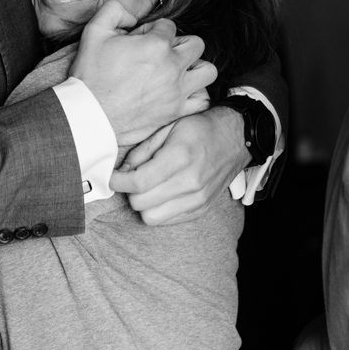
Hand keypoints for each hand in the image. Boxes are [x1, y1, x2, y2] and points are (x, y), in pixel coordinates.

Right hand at [71, 1, 216, 147]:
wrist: (91, 115)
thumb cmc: (91, 76)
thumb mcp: (93, 32)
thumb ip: (114, 11)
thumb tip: (131, 14)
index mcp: (156, 45)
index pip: (168, 26)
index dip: (152, 30)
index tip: (139, 41)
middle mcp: (172, 66)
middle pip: (195, 44)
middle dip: (180, 43)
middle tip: (162, 52)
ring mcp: (177, 91)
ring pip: (207, 71)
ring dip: (195, 67)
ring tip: (178, 70)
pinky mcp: (176, 111)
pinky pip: (203, 100)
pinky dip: (196, 94)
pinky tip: (180, 91)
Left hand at [111, 103, 249, 224]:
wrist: (235, 139)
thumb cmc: (199, 130)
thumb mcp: (167, 128)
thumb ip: (142, 152)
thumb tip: (122, 172)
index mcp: (180, 157)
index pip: (139, 182)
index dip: (118, 182)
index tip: (113, 177)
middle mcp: (190, 182)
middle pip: (141, 203)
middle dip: (129, 192)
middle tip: (131, 179)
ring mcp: (198, 199)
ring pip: (152, 218)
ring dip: (143, 204)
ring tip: (146, 188)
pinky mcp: (201, 209)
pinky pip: (167, 220)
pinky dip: (158, 210)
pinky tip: (161, 193)